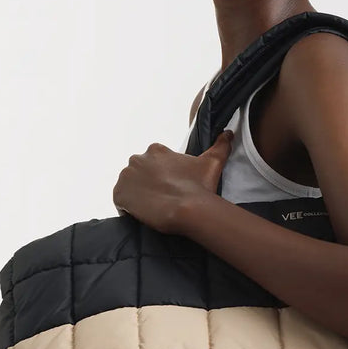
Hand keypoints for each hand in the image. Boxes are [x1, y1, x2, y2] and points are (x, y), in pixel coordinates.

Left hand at [112, 128, 234, 233]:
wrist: (187, 209)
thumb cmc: (199, 186)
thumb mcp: (213, 162)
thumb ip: (220, 145)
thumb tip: (228, 133)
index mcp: (156, 151)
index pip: (154, 163)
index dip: (163, 176)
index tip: (172, 187)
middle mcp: (137, 160)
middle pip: (140, 174)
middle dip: (149, 185)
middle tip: (165, 198)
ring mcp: (126, 178)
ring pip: (130, 187)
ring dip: (139, 196)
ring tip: (156, 208)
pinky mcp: (119, 195)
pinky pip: (121, 203)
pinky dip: (130, 209)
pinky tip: (146, 215)